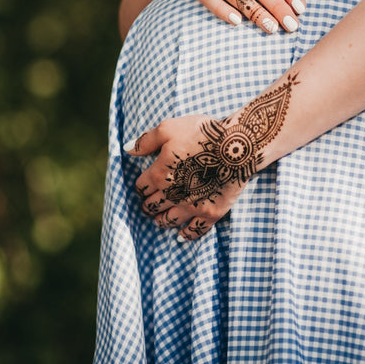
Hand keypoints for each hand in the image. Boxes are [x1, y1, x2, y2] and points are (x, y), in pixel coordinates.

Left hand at [126, 115, 249, 241]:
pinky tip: (180, 236)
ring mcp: (192, 206)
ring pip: (169, 220)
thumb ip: (146, 141)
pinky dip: (185, 235)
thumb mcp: (170, 127)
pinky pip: (195, 231)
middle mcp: (172, 195)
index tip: (144, 186)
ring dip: (161, 220)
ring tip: (159, 220)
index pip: (141, 186)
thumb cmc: (203, 132)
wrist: (237, 146)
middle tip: (148, 205)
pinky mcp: (211, 213)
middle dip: (148, 205)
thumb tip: (127, 150)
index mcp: (159, 174)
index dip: (141, 186)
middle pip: (152, 206)